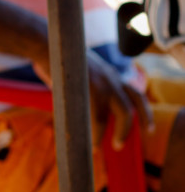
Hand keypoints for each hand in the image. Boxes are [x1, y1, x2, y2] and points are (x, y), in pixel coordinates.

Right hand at [32, 51, 151, 147]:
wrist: (45, 44)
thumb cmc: (55, 58)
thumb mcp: (77, 72)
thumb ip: (84, 87)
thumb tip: (77, 106)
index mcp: (109, 74)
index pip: (135, 93)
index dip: (143, 112)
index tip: (146, 127)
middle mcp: (111, 78)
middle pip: (136, 103)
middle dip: (142, 123)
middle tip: (130, 140)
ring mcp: (103, 83)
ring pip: (123, 113)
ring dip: (122, 133)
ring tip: (111, 147)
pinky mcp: (92, 90)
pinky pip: (100, 119)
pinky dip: (97, 134)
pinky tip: (93, 144)